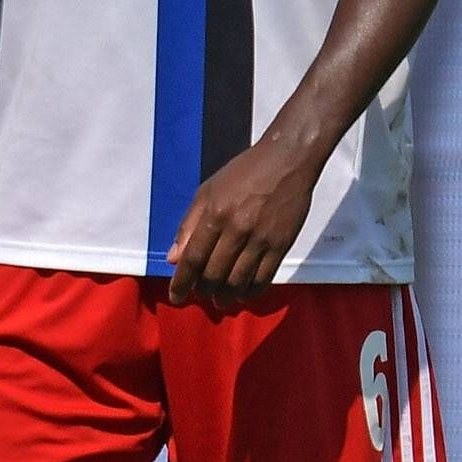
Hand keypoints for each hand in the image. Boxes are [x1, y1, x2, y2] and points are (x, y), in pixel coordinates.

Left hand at [162, 138, 322, 310]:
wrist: (287, 161)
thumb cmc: (244, 172)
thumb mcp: (207, 191)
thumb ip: (189, 225)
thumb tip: (174, 258)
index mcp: (215, 215)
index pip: (193, 258)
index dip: (182, 283)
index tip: (176, 297)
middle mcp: (237, 230)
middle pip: (215, 274)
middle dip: (203, 291)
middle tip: (200, 295)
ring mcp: (262, 239)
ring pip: (239, 281)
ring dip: (226, 296)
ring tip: (220, 300)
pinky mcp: (282, 244)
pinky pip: (264, 277)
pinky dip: (251, 291)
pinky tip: (243, 294)